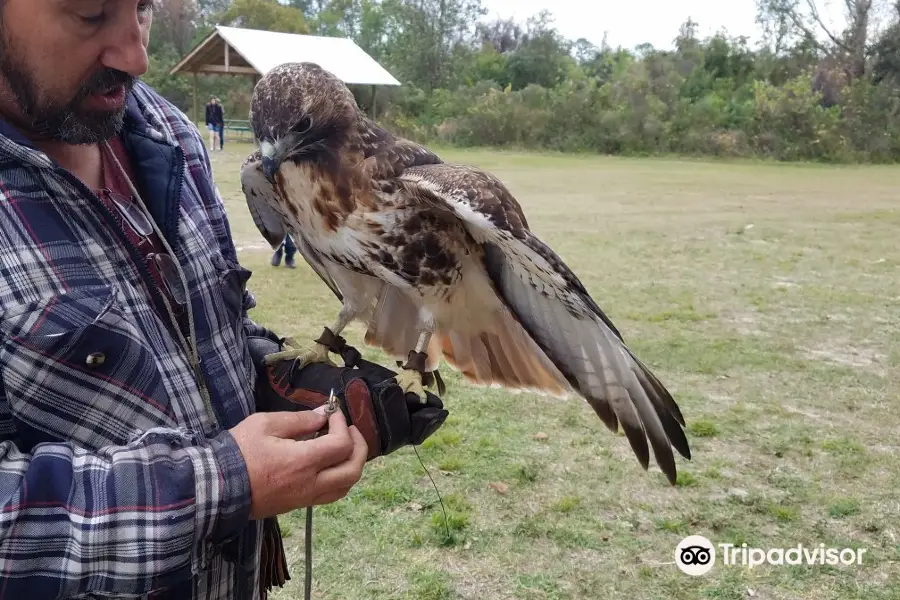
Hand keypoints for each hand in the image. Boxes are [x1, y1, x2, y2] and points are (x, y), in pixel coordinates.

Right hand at [228, 405, 367, 519]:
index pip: (342, 444)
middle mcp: (311, 484)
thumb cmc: (238, 452)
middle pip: (353, 469)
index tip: (333, 412)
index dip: (343, 424)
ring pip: (346, 486)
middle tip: (349, 429)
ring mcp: (305, 497)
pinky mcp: (298, 504)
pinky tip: (330, 463)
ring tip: (344, 445)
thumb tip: (323, 415)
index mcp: (304, 462)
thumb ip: (300, 419)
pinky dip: (340, 477)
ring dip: (352, 464)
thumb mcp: (266, 424)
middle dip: (359, 446)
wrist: (216, 487)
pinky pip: (331, 494)